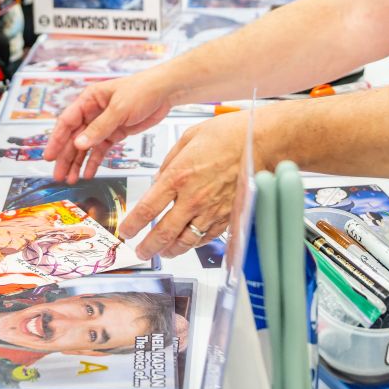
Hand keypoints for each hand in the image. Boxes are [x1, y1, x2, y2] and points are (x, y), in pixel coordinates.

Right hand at [44, 71, 174, 182]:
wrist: (166, 91)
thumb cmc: (142, 90)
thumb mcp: (119, 109)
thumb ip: (99, 128)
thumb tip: (79, 144)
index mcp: (89, 100)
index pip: (67, 121)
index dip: (56, 140)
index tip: (49, 156)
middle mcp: (93, 112)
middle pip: (74, 137)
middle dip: (65, 157)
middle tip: (58, 175)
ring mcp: (103, 124)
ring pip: (86, 146)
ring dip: (78, 163)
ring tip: (70, 179)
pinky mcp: (115, 133)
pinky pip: (101, 150)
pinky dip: (94, 162)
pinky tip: (87, 173)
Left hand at [118, 111, 248, 257]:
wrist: (263, 142)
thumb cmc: (229, 135)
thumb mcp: (189, 138)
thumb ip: (169, 162)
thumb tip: (158, 180)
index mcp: (179, 176)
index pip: (147, 209)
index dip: (133, 225)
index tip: (125, 231)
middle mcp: (193, 198)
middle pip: (163, 233)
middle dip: (147, 247)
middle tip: (139, 251)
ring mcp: (212, 210)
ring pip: (185, 241)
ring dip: (169, 250)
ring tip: (161, 253)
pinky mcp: (228, 217)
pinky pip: (206, 237)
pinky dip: (193, 243)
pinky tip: (186, 243)